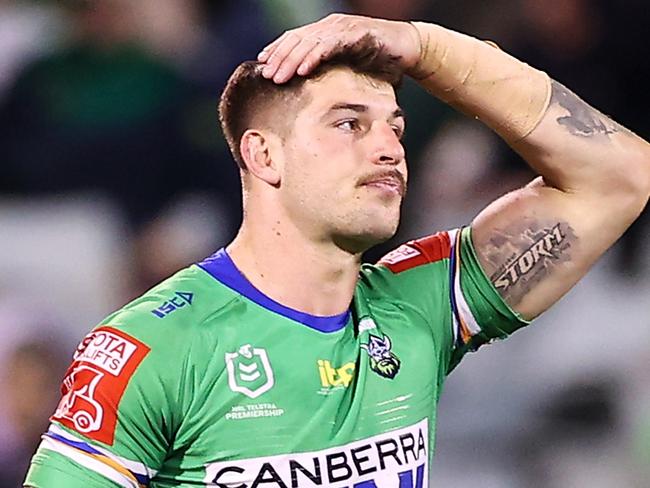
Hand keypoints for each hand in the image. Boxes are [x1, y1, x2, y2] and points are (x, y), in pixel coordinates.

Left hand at [257, 13, 420, 83]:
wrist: (408, 49)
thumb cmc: (379, 60)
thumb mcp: (349, 67)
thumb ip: (331, 73)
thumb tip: (311, 93)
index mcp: (326, 32)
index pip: (295, 39)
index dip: (278, 50)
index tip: (263, 66)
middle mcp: (331, 26)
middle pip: (298, 40)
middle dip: (280, 58)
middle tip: (267, 76)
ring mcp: (343, 27)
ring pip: (310, 42)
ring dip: (292, 60)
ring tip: (279, 76)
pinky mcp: (356, 33)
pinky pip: (330, 45)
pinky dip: (315, 57)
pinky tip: (303, 69)